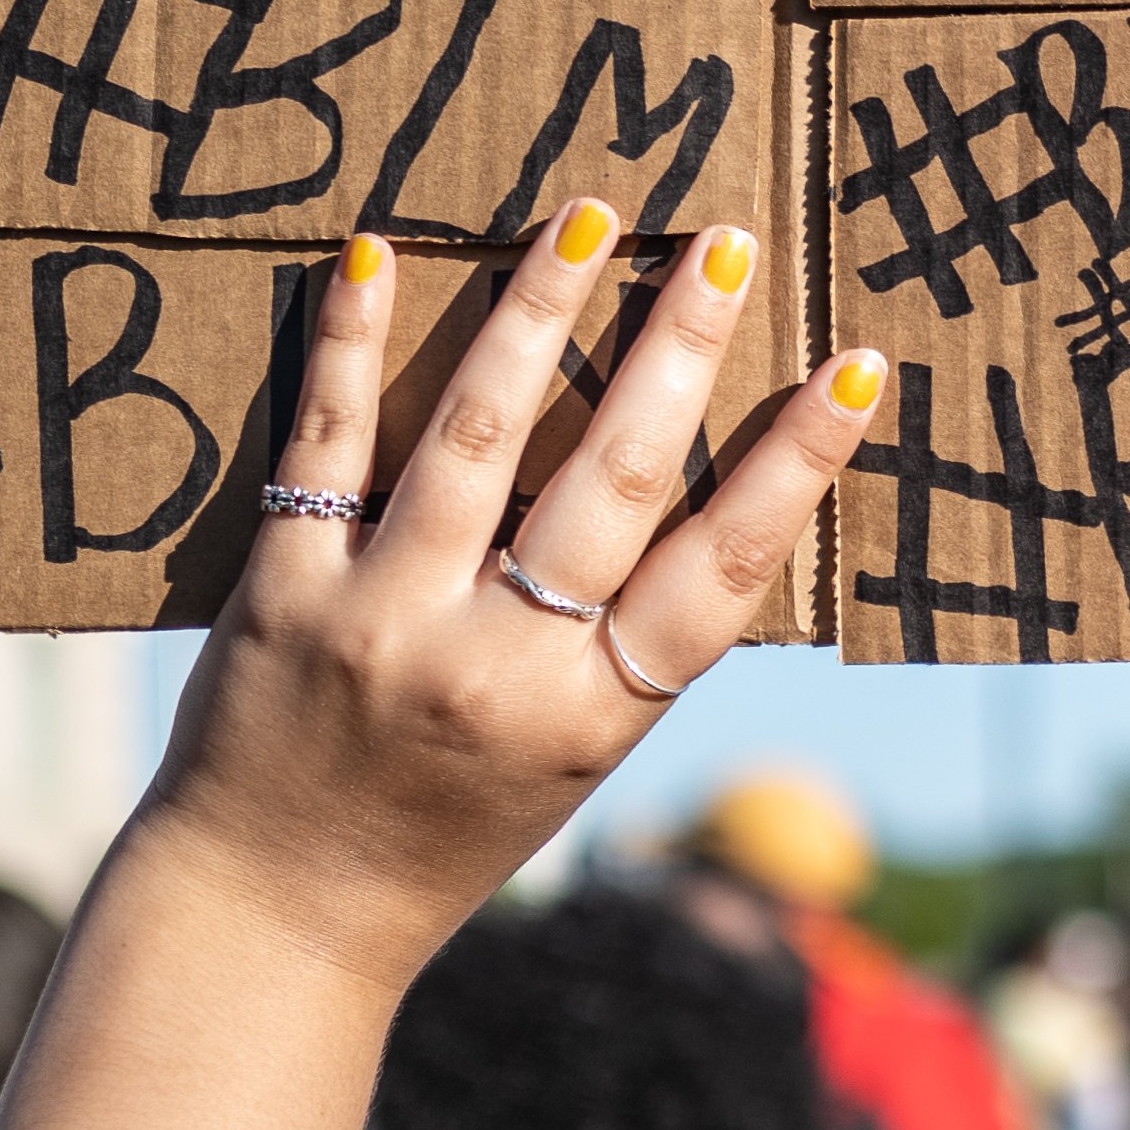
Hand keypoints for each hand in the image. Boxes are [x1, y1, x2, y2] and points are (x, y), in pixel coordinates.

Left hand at [130, 212, 876, 987]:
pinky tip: (380, 254)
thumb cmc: (448, 831)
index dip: (795, 465)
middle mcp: (499, 667)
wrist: (277, 914)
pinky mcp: (285, 592)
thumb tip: (705, 498)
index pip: (720, 569)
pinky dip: (352, 344)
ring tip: (587, 215)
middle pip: (611, 478)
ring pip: (476, 433)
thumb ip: (626, 645)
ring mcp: (386, 623)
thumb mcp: (574, 760)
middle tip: (723, 240)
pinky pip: (326, 446)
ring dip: (541, 310)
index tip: (852, 372)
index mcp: (595, 717)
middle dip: (679, 346)